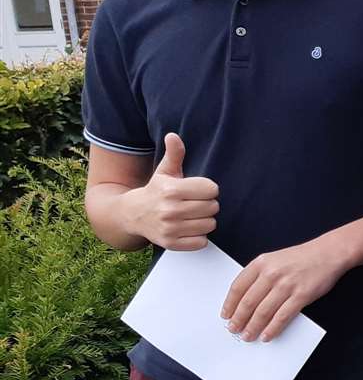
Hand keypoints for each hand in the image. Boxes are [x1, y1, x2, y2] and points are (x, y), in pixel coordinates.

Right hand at [128, 133, 218, 250]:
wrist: (133, 214)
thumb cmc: (156, 190)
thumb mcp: (164, 171)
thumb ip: (174, 154)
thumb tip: (173, 135)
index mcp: (171, 189)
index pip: (212, 189)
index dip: (208, 189)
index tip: (198, 190)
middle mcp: (170, 209)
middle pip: (213, 207)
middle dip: (207, 204)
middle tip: (194, 203)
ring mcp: (170, 228)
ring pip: (210, 224)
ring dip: (205, 220)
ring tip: (192, 215)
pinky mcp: (171, 243)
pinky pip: (202, 241)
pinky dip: (199, 236)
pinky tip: (188, 228)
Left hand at [222, 238, 347, 341]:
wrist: (328, 253)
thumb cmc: (302, 258)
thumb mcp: (274, 259)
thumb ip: (259, 276)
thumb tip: (244, 300)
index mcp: (261, 263)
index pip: (238, 287)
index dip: (229, 304)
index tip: (225, 315)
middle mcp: (271, 273)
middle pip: (248, 302)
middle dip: (238, 319)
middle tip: (234, 329)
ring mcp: (287, 285)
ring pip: (263, 312)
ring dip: (253, 327)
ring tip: (248, 336)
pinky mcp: (301, 295)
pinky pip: (282, 316)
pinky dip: (273, 328)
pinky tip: (267, 335)